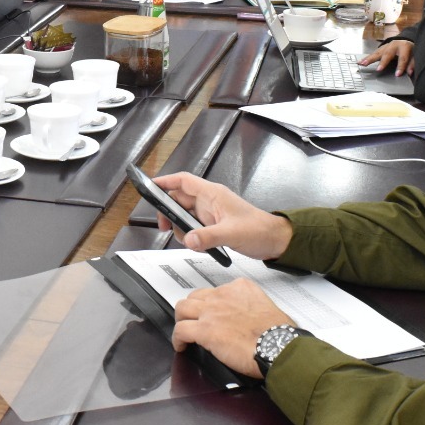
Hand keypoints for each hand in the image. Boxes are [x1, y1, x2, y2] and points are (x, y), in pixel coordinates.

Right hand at [153, 172, 292, 259]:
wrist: (274, 240)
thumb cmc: (259, 229)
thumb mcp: (231, 233)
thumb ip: (208, 236)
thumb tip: (189, 238)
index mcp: (213, 194)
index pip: (183, 181)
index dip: (166, 181)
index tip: (150, 186)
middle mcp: (210, 201)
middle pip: (179, 199)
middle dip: (169, 212)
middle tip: (164, 225)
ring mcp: (210, 213)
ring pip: (185, 215)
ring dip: (181, 227)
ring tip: (187, 239)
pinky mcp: (213, 225)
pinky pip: (193, 227)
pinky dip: (190, 235)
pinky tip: (197, 243)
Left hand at [172, 279, 293, 378]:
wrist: (278, 345)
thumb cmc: (279, 333)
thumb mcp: (267, 308)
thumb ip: (253, 307)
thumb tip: (250, 320)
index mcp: (239, 288)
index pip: (216, 291)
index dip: (211, 304)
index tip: (213, 313)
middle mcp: (223, 295)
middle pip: (196, 297)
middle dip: (192, 309)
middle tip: (194, 320)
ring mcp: (211, 311)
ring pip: (183, 308)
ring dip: (181, 320)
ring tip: (183, 330)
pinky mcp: (204, 330)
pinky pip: (181, 331)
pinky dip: (177, 339)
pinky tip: (181, 346)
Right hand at [359, 39, 413, 76]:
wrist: (405, 40)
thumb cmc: (410, 49)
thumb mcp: (415, 55)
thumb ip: (412, 64)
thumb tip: (410, 72)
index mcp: (404, 47)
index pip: (403, 58)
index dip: (400, 66)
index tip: (397, 74)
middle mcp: (393, 45)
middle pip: (387, 54)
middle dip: (383, 62)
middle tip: (378, 69)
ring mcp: (386, 46)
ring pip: (377, 53)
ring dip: (370, 59)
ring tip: (363, 64)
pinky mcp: (380, 48)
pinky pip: (373, 53)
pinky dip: (366, 58)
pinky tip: (360, 62)